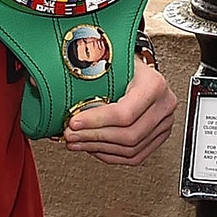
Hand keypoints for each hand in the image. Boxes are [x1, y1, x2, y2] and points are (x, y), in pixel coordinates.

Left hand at [63, 48, 175, 164]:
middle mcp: (164, 105)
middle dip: (94, 138)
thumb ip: (89, 74)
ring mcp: (164, 123)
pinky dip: (111, 155)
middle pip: (129, 135)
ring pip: (131, 149)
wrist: (140, 68)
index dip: (96, 122)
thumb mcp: (110, 60)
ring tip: (77, 142)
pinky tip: (93, 148)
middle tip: (71, 135)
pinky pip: (135, 156)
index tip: (74, 122)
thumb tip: (53, 87)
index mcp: (154, 85)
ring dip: (99, 148)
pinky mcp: (159, 136)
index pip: (124, 113)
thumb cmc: (125, 62)